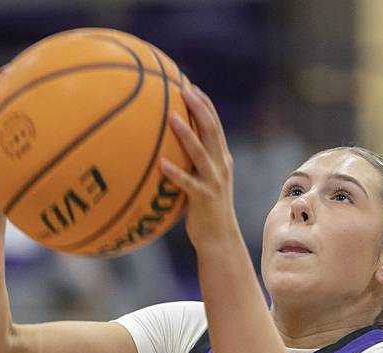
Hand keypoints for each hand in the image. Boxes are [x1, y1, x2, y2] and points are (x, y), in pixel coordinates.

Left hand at [159, 84, 238, 249]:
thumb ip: (190, 165)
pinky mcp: (204, 198)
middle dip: (199, 107)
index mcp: (221, 159)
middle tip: (183, 89)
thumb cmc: (205, 211)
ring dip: (187, 134)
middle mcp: (221, 166)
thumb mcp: (201, 182)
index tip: (190, 85)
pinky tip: (161, 163)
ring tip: (171, 117)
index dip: (204, 104)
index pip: (215, 125)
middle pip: (212, 130)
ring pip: (201, 152)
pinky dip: (175, 172)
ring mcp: (214, 181)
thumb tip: (163, 149)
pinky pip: (187, 182)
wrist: (219, 238)